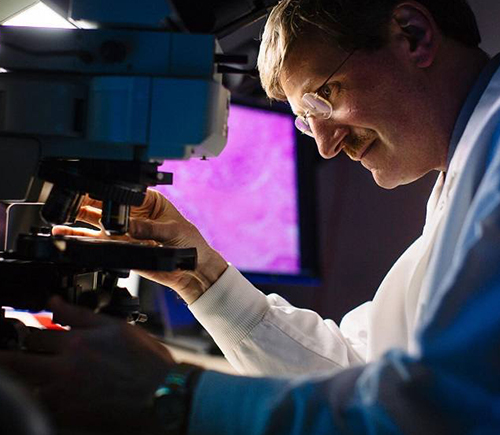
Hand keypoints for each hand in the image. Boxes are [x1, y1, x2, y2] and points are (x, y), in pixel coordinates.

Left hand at [0, 297, 177, 433]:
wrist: (161, 391)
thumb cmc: (145, 359)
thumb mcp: (115, 326)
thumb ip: (79, 314)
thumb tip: (54, 301)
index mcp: (77, 342)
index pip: (34, 333)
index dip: (25, 330)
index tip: (25, 331)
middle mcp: (65, 368)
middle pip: (18, 361)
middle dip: (11, 354)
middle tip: (14, 352)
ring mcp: (64, 394)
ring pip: (25, 385)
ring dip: (23, 377)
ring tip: (30, 371)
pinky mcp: (69, 415)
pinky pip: (40, 407)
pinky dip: (37, 398)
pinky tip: (44, 392)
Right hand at [53, 189, 227, 303]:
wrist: (193, 270)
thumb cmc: (191, 244)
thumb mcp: (173, 231)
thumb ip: (151, 230)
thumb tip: (130, 228)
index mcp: (149, 202)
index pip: (125, 193)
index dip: (109, 191)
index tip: (93, 191)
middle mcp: (135, 215)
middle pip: (106, 205)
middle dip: (88, 203)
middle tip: (71, 202)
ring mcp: (126, 232)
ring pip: (98, 223)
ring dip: (80, 220)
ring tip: (62, 217)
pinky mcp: (122, 248)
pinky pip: (100, 243)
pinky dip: (84, 240)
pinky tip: (69, 235)